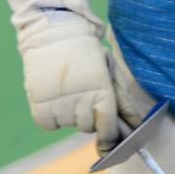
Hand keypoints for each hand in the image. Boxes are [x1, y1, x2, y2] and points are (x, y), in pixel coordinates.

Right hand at [18, 8, 121, 142]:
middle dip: (87, 115)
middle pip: (87, 127)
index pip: (107, 128)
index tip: (108, 141)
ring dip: (68, 113)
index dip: (109, 137)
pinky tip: (53, 95)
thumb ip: (122, 101)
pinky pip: (49, 123)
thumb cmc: (86, 52)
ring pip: (68, 124)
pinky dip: (51, 114)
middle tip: (81, 92)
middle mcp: (80, 101)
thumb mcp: (109, 72)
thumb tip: (135, 127)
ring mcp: (58, 104)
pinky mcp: (39, 105)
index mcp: (101, 92)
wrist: (53, 32)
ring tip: (66, 88)